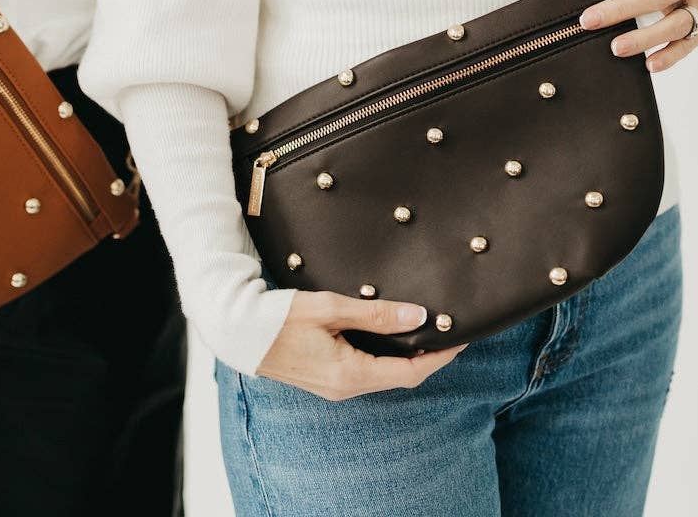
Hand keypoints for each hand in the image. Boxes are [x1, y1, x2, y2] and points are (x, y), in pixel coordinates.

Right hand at [257, 290, 467, 400]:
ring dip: (404, 356)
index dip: (438, 357)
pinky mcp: (325, 379)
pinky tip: (385, 335)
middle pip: (399, 376)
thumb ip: (375, 314)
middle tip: (444, 332)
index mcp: (350, 374)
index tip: (459, 340)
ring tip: (420, 330)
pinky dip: (383, 356)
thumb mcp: (330, 308)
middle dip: (425, 356)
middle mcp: (345, 388)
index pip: (409, 372)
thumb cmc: (280, 317)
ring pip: (382, 374)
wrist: (238, 330)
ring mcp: (334, 386)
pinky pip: (364, 371)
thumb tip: (417, 318)